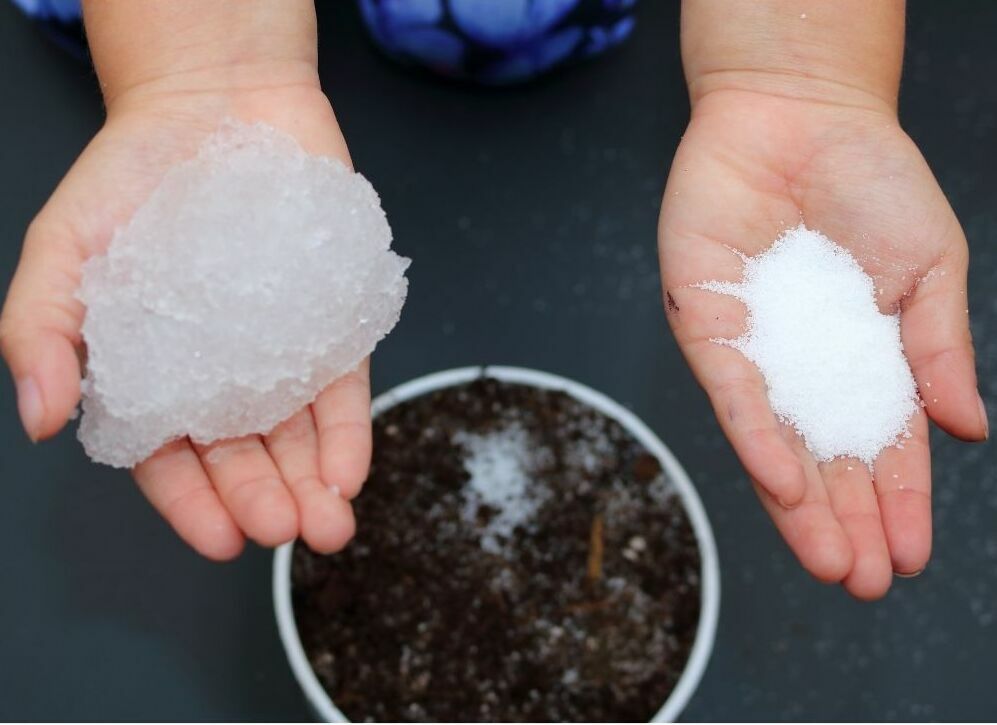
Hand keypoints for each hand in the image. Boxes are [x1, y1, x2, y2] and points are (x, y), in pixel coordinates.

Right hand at [1, 80, 370, 559]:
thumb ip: (40, 333)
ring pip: (297, 434)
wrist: (212, 104)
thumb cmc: (129, 178)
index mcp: (154, 374)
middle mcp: (220, 375)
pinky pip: (341, 386)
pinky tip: (352, 470)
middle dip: (264, 500)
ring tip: (329, 524)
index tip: (221, 539)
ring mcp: (279, 350)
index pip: (171, 457)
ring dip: (315, 483)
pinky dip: (348, 431)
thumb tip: (40, 420)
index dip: (193, 502)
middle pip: (244, 456)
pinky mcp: (329, 321)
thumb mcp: (62, 249)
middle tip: (285, 531)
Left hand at [659, 88, 986, 598]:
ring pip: (773, 441)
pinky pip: (729, 388)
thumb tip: (969, 430)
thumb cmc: (870, 181)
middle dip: (843, 523)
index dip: (896, 504)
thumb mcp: (930, 267)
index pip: (879, 448)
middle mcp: (802, 367)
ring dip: (797, 503)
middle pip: (823, 460)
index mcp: (861, 360)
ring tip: (827, 557)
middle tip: (861, 584)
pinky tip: (782, 481)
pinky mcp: (707, 320)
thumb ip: (939, 347)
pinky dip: (755, 434)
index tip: (910, 560)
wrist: (800, 114)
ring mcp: (753, 349)